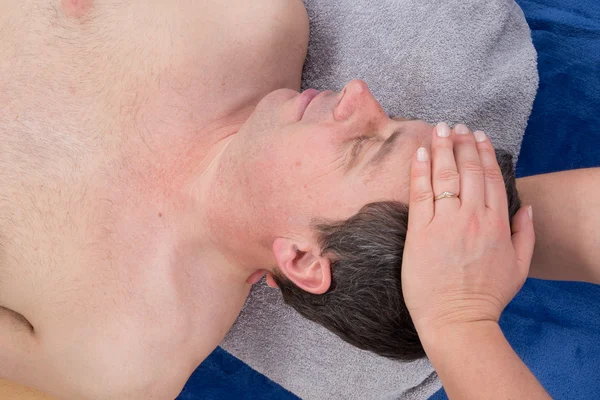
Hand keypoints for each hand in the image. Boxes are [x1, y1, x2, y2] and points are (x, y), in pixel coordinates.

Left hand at [401, 123, 534, 336]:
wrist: (457, 320)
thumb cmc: (487, 296)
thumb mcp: (520, 266)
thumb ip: (525, 234)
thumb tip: (527, 208)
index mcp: (498, 224)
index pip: (492, 178)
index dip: (485, 154)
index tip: (479, 137)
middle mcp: (473, 218)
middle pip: (468, 171)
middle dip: (463, 144)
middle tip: (457, 126)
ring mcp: (446, 223)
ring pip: (445, 176)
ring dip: (443, 148)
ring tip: (440, 129)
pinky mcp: (420, 232)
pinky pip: (420, 193)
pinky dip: (421, 171)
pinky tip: (421, 153)